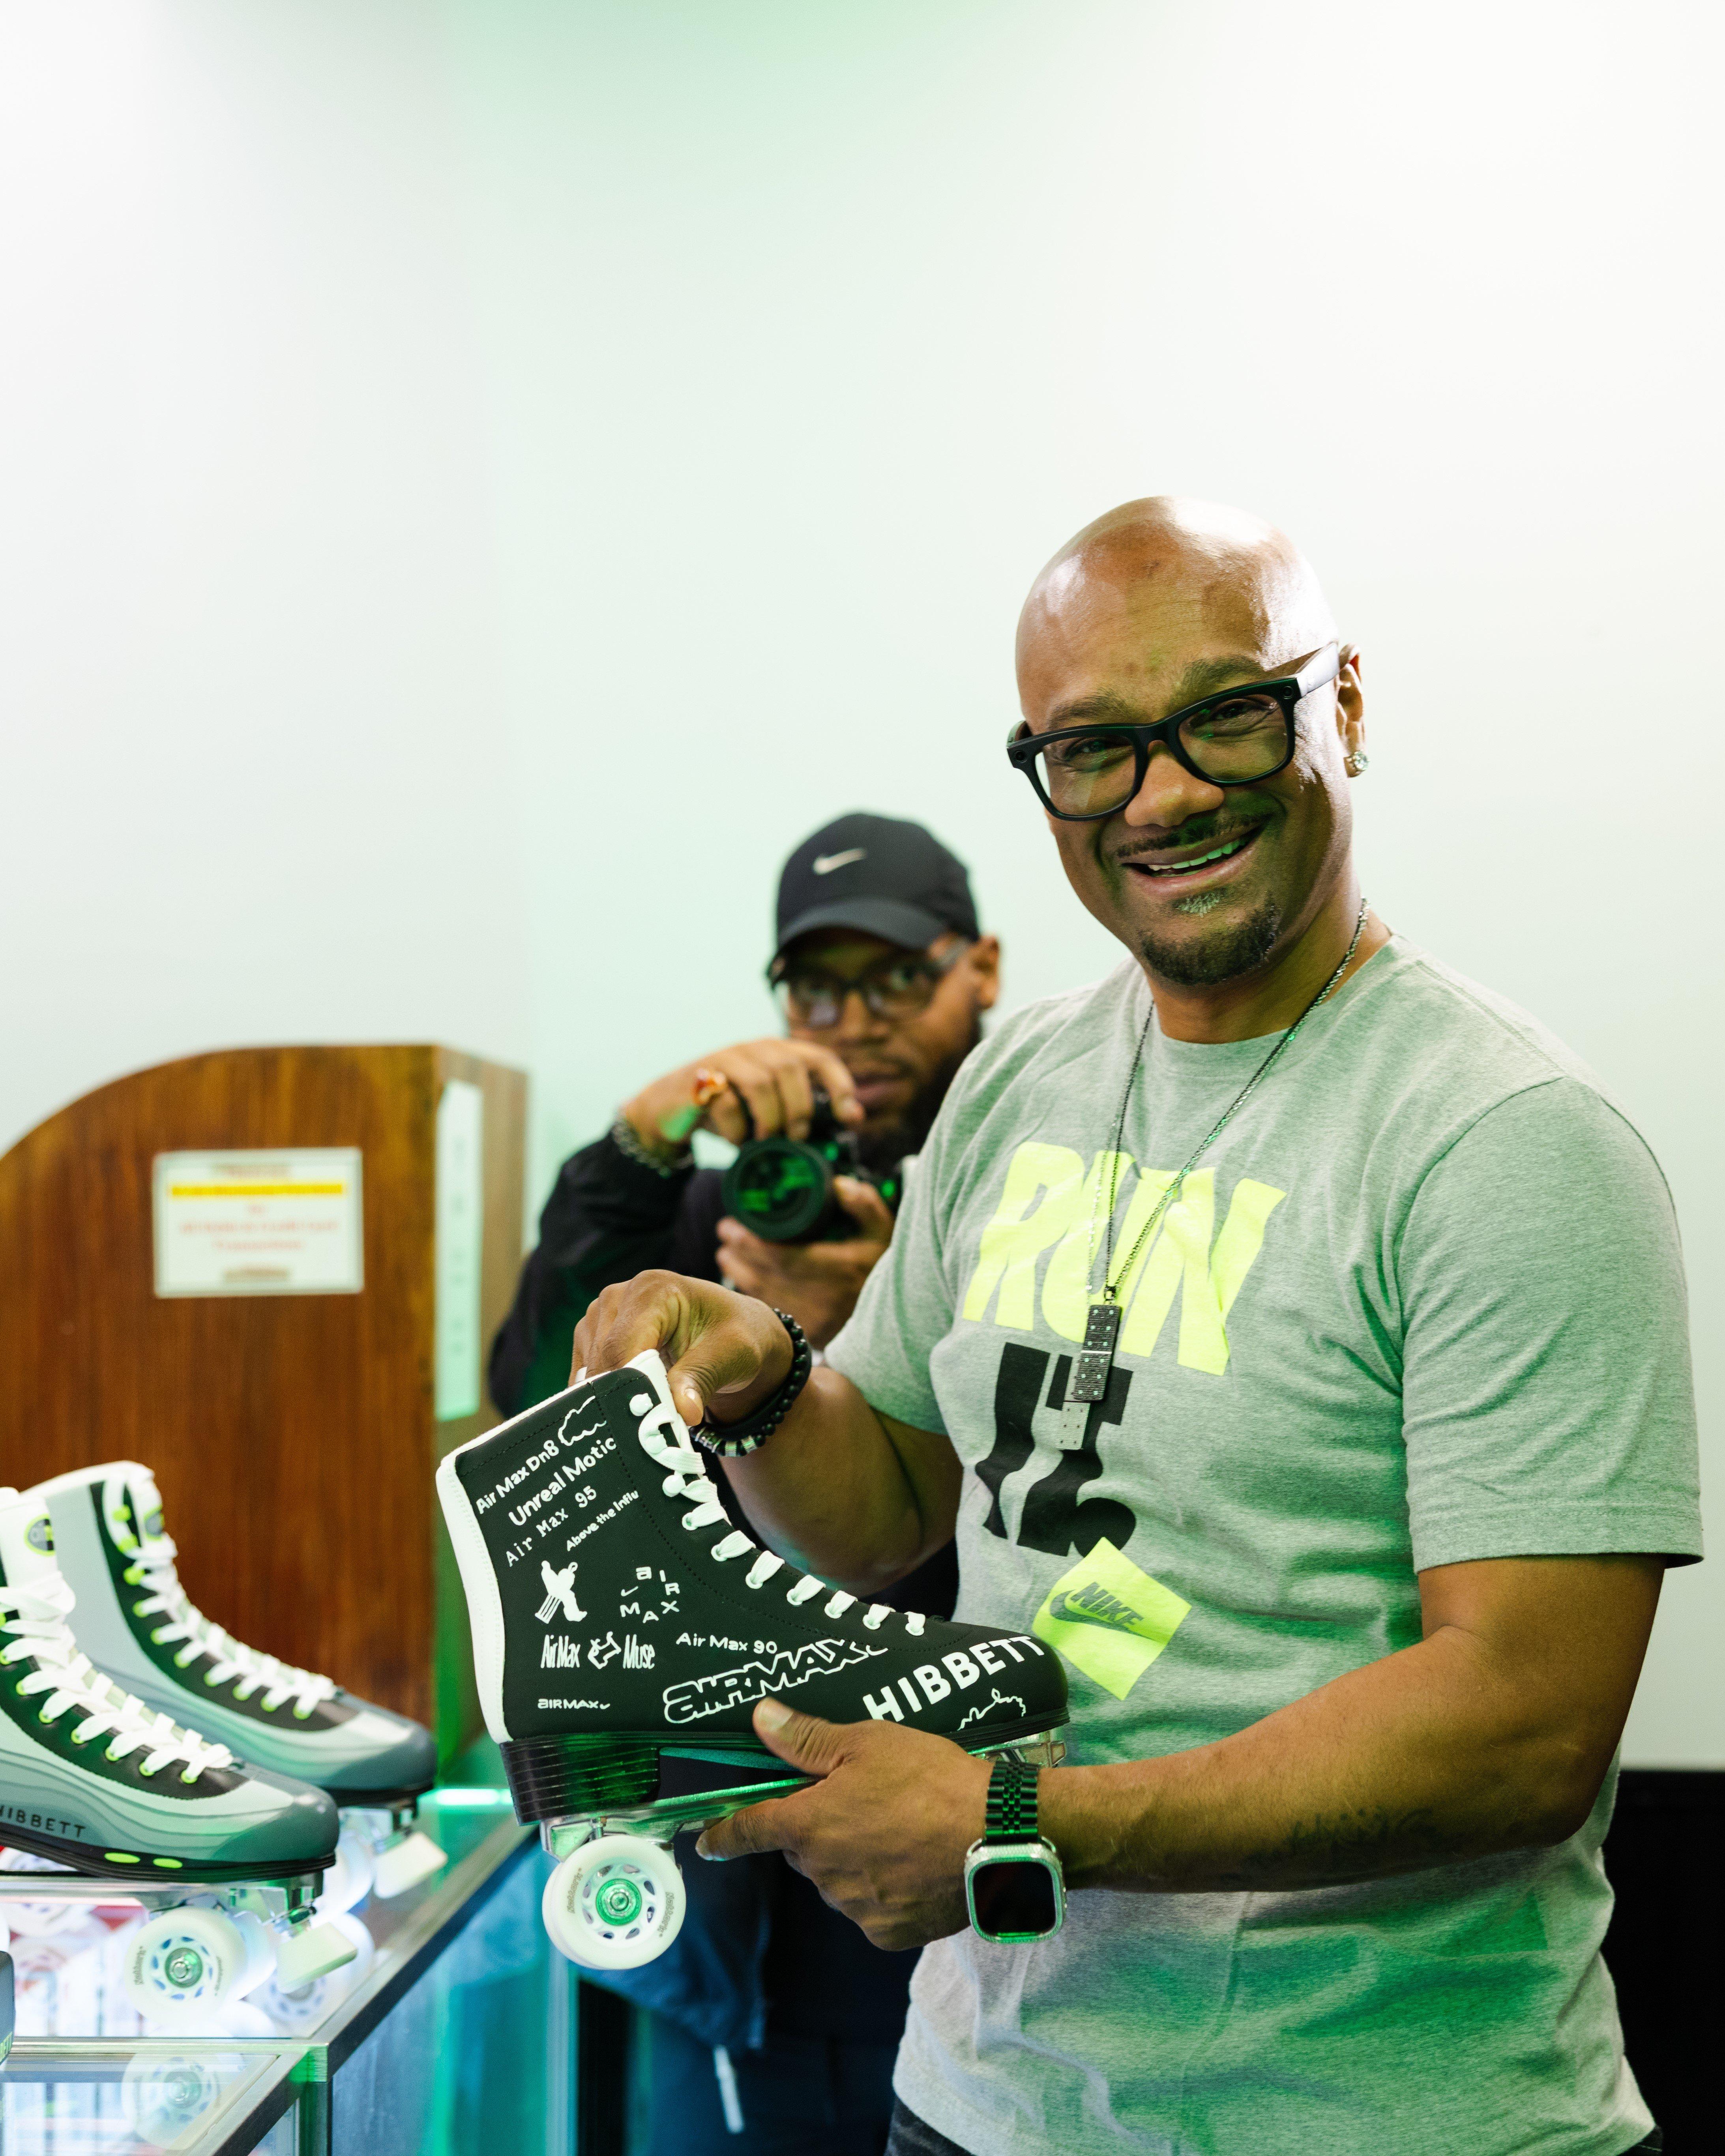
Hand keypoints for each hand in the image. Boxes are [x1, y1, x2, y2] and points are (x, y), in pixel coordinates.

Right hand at [571, 1271, 791, 1428]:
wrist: (730, 1332)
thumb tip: (683, 1413)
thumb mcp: (731, 1355)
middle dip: (621, 1400)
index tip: (641, 1423)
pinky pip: (585, 1378)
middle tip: (642, 1436)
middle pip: (602, 1361)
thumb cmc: (734, 1337)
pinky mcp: (592, 1339)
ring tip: (640, 1427)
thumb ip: (701, 1378)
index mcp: (652, 1289)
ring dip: (611, 1402)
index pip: (622, 1345)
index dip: (628, 1387)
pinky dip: (603, 1400)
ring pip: (590, 1373)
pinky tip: (624, 1417)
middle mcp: (617, 1296)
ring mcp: (600, 1317)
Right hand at [621, 1038, 862, 1159]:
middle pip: (790, 1067)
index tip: (849, 1117)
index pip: (820, 1057)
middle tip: (796, 1137)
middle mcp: (753, 1049)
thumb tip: (853, 1118)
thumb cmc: (728, 1109)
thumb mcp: (768, 1108)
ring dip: (769, 1119)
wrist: (669, 1109)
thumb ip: (804, 1109)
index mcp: (777, 1052)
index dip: (840, 1084)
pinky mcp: (698, 1078)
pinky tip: (737, 1142)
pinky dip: (737, 1129)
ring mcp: (724, 1059)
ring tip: (765, 1141)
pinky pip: (726, 1102)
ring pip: (761, 1082)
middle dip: (800, 1108)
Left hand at [694, 1698, 992, 1949]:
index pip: (750, 1829)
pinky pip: (870, 1908)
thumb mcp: (869, 1742)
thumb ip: (808, 1738)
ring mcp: (855, 1908)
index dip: (724, 1835)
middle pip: (803, 1850)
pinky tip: (916, 1864)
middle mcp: (823, 1873)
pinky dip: (884, 1889)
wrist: (997, 1835)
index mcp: (809, 1825)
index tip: (705, 1843)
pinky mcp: (889, 1933)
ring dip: (853, 1859)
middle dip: (821, 1829)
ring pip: (837, 1879)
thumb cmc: (932, 1779)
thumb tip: (761, 1719)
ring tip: (902, 1831)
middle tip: (865, 1802)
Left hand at [716, 1177, 894, 1347]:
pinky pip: (775, 1312)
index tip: (731, 1227)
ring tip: (726, 1254)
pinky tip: (745, 1279)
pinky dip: (756, 1294)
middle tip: (724, 1234)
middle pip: (765, 1277)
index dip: (749, 1244)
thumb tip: (837, 1185)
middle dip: (738, 1255)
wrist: (900, 1313)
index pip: (781, 1257)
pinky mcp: (813, 1335)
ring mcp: (817, 1320)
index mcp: (838, 1269)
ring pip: (765, 1297)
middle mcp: (824, 1298)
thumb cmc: (885, 1266)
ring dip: (739, 1274)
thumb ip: (863, 1204)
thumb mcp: (882, 1229)